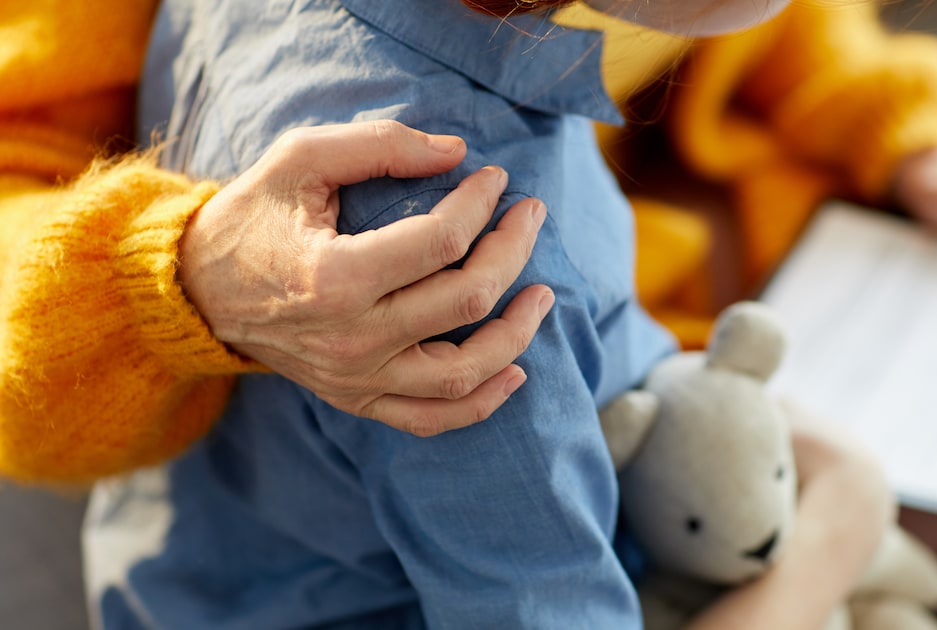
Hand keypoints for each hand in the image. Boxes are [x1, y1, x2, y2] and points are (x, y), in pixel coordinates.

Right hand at [179, 120, 552, 435]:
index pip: (443, 241)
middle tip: (530, 215)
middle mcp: (351, 338)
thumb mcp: (300, 159)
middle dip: (512, 251)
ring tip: (542, 295)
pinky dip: (481, 402)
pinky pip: (432, 418)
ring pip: (463, 371)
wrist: (197, 290)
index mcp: (335, 276)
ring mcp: (356, 378)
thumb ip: (379, 147)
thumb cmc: (252, 217)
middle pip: (466, 301)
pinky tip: (515, 371)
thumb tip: (458, 153)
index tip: (496, 178)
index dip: (483, 204)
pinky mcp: (357, 400)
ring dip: (516, 333)